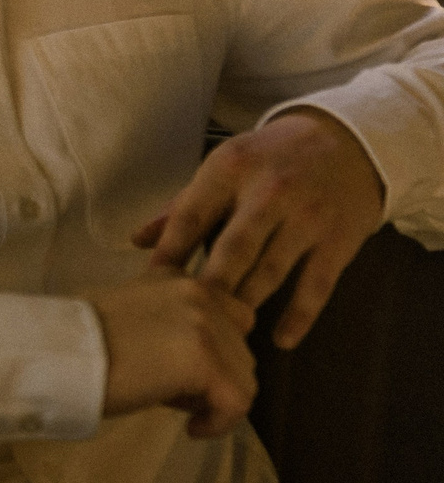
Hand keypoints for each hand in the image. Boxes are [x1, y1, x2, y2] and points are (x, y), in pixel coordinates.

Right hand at [88, 276, 256, 438]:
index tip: (186, 371)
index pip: (233, 315)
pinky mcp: (206, 361)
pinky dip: (219, 423)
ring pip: (244, 377)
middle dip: (217, 376)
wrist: (58, 357)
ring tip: (178, 407)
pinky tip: (192, 429)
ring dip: (216, 399)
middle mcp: (199, 292)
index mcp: (179, 278)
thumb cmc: (81, 344)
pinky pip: (237, 402)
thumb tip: (198, 355)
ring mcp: (206, 325)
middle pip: (242, 349)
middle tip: (177, 392)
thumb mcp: (133, 312)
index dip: (218, 348)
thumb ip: (170, 318)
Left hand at [134, 109, 384, 348]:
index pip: (191, 216)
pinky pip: (317, 286)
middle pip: (232, 248)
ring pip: (271, 270)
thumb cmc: (270, 159)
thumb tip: (137, 241)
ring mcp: (308, 217)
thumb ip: (182, 206)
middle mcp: (270, 191)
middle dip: (209, 286)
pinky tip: (281, 340)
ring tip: (224, 333)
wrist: (345, 142)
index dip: (169, 253)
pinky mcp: (339, 239)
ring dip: (246, 304)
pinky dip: (299, 316)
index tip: (150, 287)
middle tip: (187, 320)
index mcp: (230, 169)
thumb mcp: (225, 168)